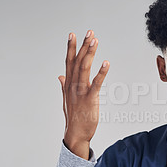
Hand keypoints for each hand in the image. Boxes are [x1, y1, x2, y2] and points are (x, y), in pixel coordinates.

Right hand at [58, 30, 109, 158]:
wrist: (76, 134)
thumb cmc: (74, 117)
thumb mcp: (66, 99)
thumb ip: (63, 86)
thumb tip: (60, 76)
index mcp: (68, 84)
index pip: (68, 62)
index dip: (70, 48)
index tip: (72, 34)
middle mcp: (72, 85)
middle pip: (77, 61)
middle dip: (83, 46)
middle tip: (89, 32)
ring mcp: (80, 92)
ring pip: (84, 68)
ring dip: (89, 53)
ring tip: (95, 40)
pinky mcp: (90, 99)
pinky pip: (96, 83)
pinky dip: (101, 72)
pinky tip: (106, 63)